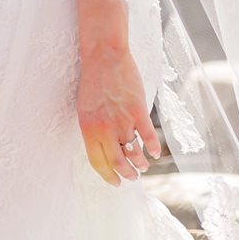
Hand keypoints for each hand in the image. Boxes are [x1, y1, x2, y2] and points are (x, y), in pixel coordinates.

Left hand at [76, 31, 160, 185]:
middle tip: (132, 177)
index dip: (107, 175)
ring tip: (142, 167)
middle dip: (126, 174)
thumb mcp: (84, 110)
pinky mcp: (138, 111)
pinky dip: (152, 148)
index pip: (97, 162)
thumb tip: (103, 148)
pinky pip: (147, 136)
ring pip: (134, 152)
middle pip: (117, 162)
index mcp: (88, 129)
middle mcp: (104, 129)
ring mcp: (122, 120)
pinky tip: (153, 153)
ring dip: (139, 163)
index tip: (115, 182)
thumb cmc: (93, 82)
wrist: (104, 57)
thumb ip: (92, 130)